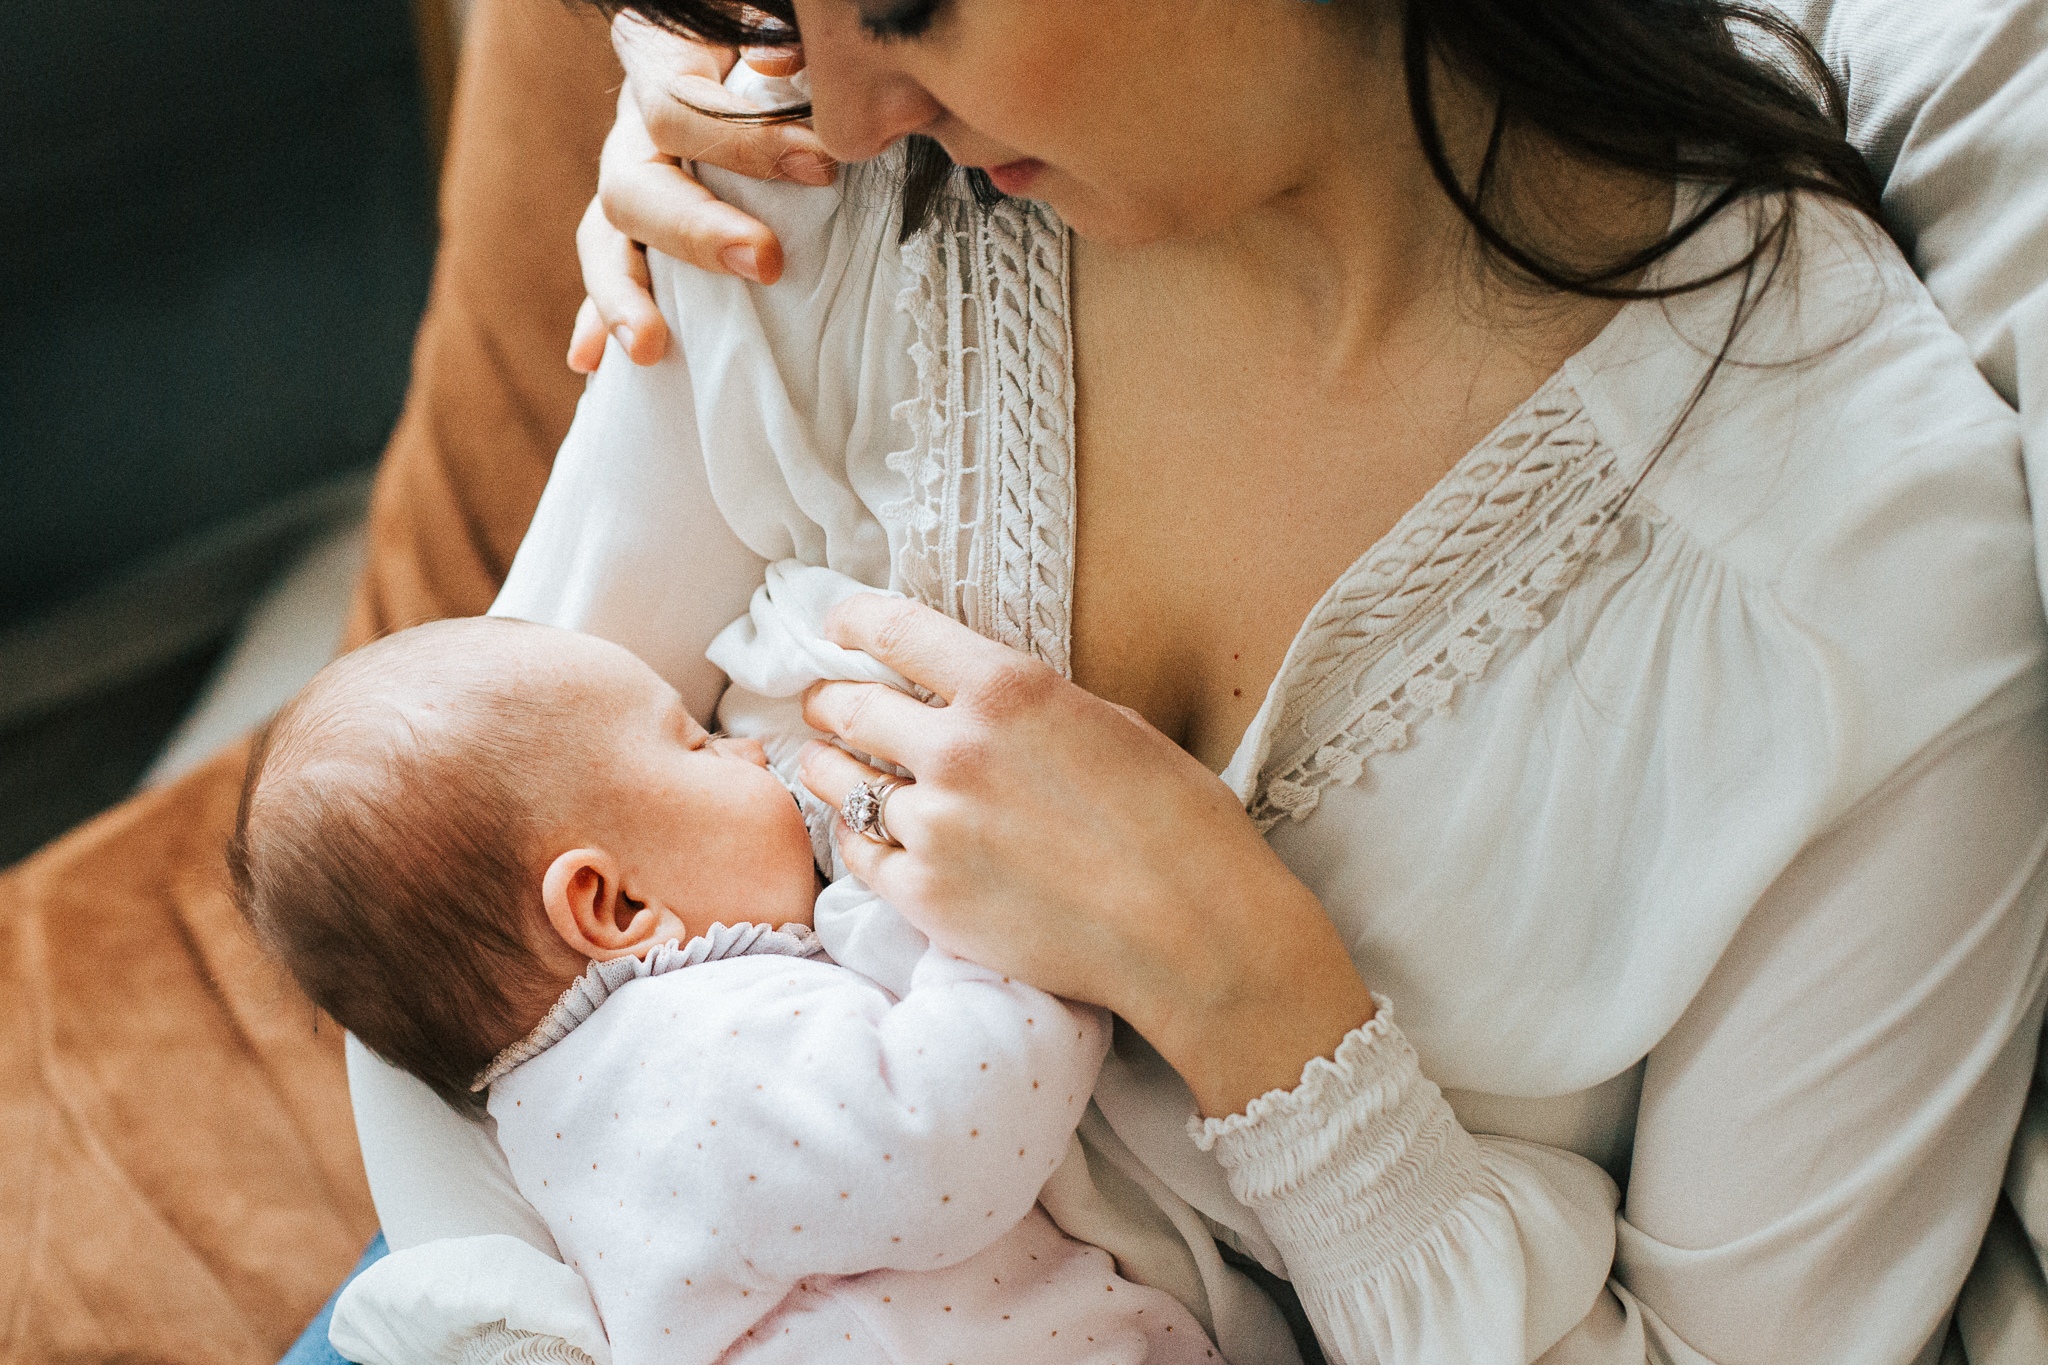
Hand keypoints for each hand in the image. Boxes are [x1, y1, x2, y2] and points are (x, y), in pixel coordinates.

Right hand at [567, 15, 835, 372]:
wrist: (749, 62)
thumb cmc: (776, 44)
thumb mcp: (772, 27)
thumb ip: (776, 40)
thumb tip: (776, 67)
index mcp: (660, 65)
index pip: (675, 108)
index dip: (745, 141)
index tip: (821, 167)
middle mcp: (633, 129)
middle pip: (633, 185)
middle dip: (696, 232)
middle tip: (765, 261)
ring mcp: (629, 184)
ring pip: (605, 239)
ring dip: (622, 295)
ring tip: (650, 345)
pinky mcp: (635, 234)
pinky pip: (612, 276)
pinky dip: (601, 318)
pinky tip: (592, 363)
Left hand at [799, 596, 1377, 1116]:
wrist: (1194, 935)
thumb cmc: (1181, 828)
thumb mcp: (1114, 727)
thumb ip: (1033, 709)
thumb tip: (988, 706)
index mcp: (1011, 689)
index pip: (896, 631)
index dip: (853, 622)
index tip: (837, 629)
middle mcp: (958, 748)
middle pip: (853, 707)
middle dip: (830, 700)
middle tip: (824, 705)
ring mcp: (935, 825)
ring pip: (841, 780)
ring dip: (829, 767)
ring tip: (826, 765)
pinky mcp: (926, 897)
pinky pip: (859, 853)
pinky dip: (854, 834)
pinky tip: (861, 828)